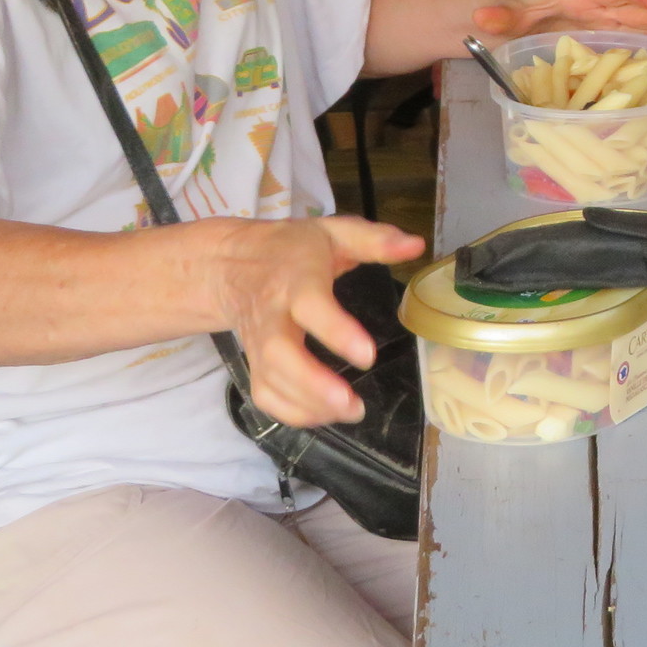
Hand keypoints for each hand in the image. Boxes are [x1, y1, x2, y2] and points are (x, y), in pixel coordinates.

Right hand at [210, 215, 424, 427]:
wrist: (231, 264)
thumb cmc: (292, 248)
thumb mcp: (334, 231)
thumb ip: (375, 239)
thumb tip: (416, 246)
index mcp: (296, 279)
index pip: (310, 306)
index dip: (336, 331)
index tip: (368, 356)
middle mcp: (272, 314)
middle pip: (278, 353)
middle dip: (313, 384)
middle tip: (352, 403)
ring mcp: (258, 342)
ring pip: (270, 380)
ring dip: (308, 404)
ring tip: (351, 411)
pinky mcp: (254, 362)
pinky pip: (265, 395)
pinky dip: (291, 413)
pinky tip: (326, 415)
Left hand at [473, 0, 646, 53]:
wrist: (507, 19)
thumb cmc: (512, 11)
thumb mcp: (505, 14)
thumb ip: (501, 17)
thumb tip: (485, 18)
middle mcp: (596, 10)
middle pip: (637, 12)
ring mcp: (601, 28)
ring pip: (640, 29)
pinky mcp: (600, 45)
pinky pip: (629, 46)